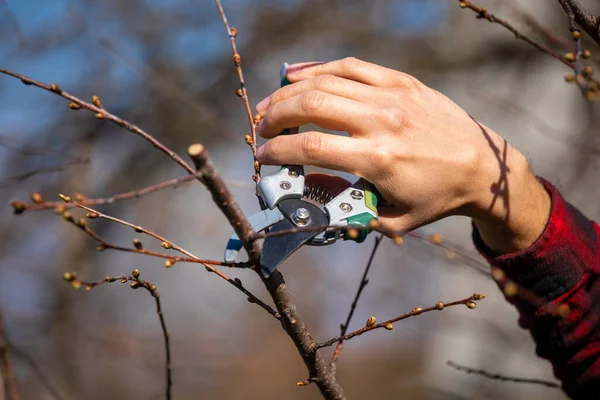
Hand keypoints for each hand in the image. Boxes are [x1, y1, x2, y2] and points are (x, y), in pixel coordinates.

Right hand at [255, 58, 549, 253]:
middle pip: (311, 105)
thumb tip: (307, 184)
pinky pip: (351, 67)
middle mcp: (383, 121)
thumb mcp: (390, 218)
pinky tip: (298, 76)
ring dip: (289, 92)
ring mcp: (392, 96)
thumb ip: (346, 206)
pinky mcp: (401, 82)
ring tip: (270, 105)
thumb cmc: (435, 198)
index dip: (278, 150)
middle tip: (261, 129)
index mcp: (379, 159)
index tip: (262, 156)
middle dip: (276, 116)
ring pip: (326, 81)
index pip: (312, 147)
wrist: (482, 168)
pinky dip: (319, 68)